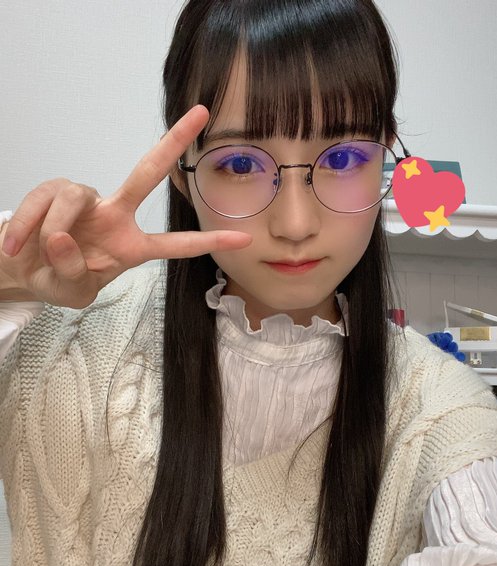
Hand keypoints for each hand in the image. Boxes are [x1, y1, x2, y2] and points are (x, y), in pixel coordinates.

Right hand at [0, 105, 251, 307]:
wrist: (23, 269)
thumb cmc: (59, 278)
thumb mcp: (72, 290)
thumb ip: (74, 272)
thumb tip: (63, 236)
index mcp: (131, 247)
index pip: (174, 244)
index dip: (207, 241)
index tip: (244, 236)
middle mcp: (115, 216)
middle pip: (146, 174)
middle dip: (173, 142)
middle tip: (202, 112)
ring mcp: (87, 201)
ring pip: (76, 197)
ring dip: (55, 227)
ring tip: (42, 252)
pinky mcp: (54, 190)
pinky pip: (44, 200)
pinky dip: (27, 225)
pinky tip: (18, 247)